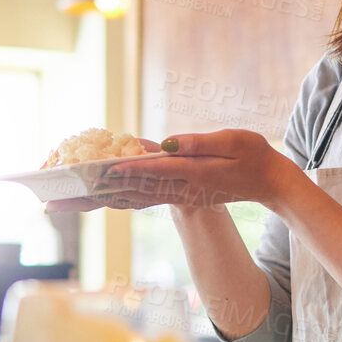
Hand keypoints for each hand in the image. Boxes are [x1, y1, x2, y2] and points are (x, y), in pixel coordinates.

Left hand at [93, 129, 300, 211]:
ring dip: (104, 199)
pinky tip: (103, 198)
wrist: (269, 182)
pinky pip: (145, 198)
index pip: (158, 171)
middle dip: (100, 193)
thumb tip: (167, 143)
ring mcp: (181, 195)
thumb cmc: (254, 156)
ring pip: (136, 198)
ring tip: (73, 201)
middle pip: (136, 190)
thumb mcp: (233, 141)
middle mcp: (184, 189)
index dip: (131, 169)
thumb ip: (200, 143)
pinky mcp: (181, 195)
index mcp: (196, 174)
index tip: (105, 170)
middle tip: (71, 196)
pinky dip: (122, 197)